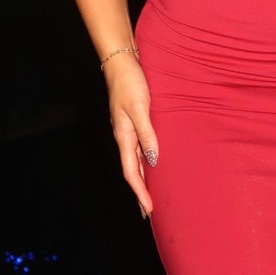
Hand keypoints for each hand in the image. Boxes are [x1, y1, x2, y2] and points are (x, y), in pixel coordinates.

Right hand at [105, 55, 158, 216]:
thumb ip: (147, 133)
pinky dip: (146, 162)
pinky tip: (153, 164)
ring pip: (136, 161)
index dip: (140, 192)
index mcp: (123, 136)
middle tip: (148, 212)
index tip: (149, 209)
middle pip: (132, 171)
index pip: (131, 172)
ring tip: (151, 195)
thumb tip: (153, 160)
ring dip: (143, 179)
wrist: (122, 62)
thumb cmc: (130, 82)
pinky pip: (140, 148)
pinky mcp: (134, 122)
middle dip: (140, 192)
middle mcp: (125, 137)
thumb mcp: (140, 107)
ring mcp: (129, 130)